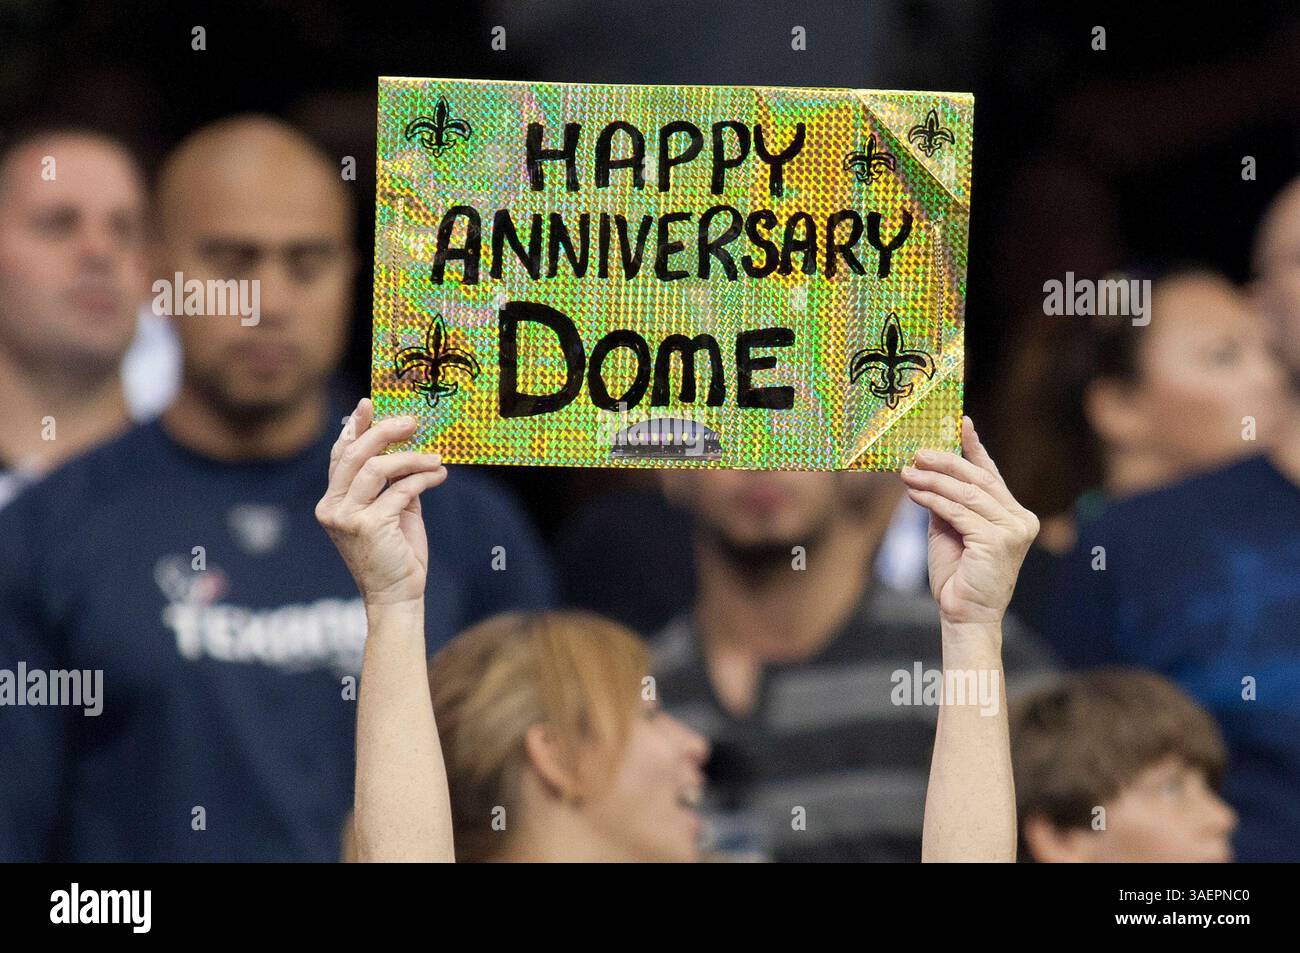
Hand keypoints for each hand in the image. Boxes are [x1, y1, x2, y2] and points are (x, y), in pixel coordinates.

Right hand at [315, 398, 446, 607]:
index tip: (370, 404)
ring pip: (377, 469)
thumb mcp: (391, 510)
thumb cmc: (396, 552)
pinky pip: (400, 491)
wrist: (398, 594)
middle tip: (412, 421)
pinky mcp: (369, 527)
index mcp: (333, 501)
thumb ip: (391, 482)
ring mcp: (347, 518)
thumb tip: (407, 445)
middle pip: (355, 455)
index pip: (341, 456)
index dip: (355, 428)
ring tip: (436, 457)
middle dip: (384, 432)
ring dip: (411, 458)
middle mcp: (333, 507)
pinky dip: (423, 479)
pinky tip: (439, 475)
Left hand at [900, 417, 1038, 627]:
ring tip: (907, 472)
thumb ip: (948, 502)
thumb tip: (928, 470)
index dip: (974, 448)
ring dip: (933, 480)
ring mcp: (1013, 530)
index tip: (961, 422)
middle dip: (945, 462)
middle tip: (917, 452)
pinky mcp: (998, 541)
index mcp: (1014, 515)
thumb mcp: (951, 530)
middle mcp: (1020, 519)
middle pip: (978, 480)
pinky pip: (959, 512)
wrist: (964, 614)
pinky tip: (914, 492)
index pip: (991, 475)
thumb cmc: (958, 574)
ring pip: (967, 494)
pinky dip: (933, 500)